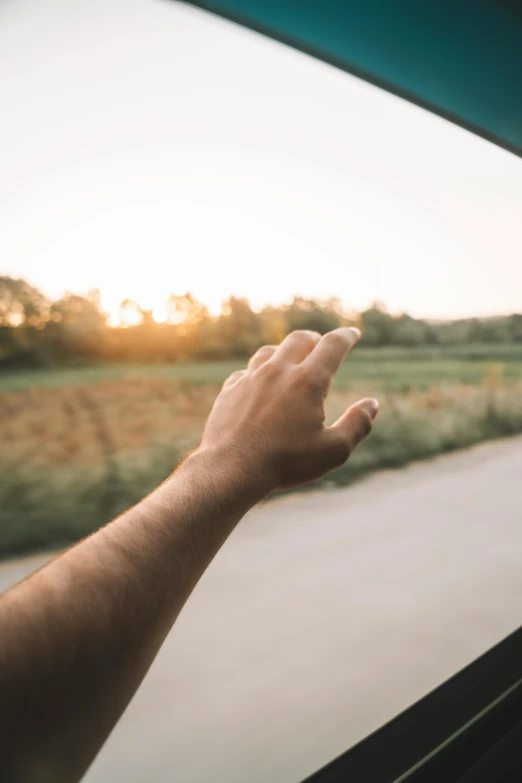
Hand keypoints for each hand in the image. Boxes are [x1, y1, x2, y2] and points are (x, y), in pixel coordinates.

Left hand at [200, 328, 378, 493]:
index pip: (332, 345)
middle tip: (322, 344)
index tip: (353, 333)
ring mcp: (250, 378)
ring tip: (291, 361)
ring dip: (285, 352)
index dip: (346, 336)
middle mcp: (278, 371)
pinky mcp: (230, 390)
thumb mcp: (333, 450)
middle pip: (300, 339)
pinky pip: (247, 371)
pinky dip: (259, 372)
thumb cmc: (285, 462)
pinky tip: (260, 384)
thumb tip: (372, 404)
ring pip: (270, 351)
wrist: (231, 468)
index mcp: (307, 380)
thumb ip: (357, 424)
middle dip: (315, 339)